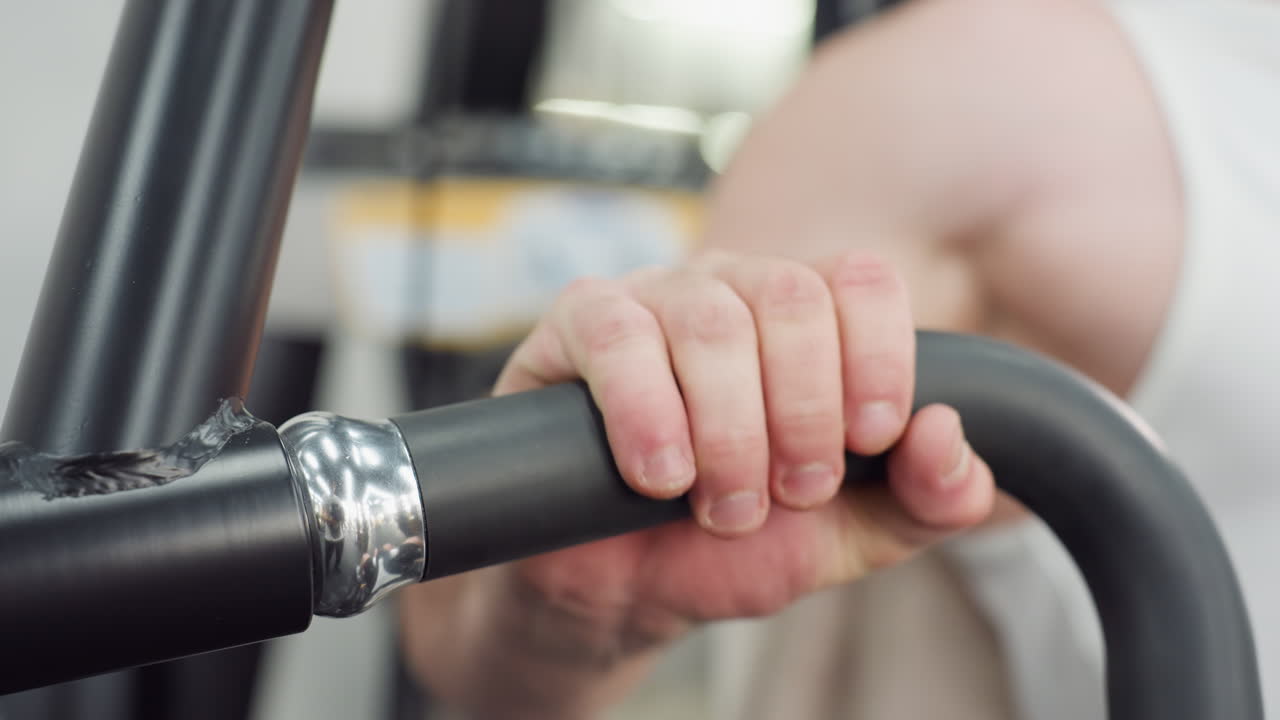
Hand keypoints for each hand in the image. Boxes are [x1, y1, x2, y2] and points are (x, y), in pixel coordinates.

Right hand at [490, 249, 994, 641]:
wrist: (624, 589)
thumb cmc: (730, 545)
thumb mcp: (849, 535)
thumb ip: (927, 499)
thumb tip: (947, 430)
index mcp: (804, 318)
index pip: (862, 280)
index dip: (878, 360)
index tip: (865, 445)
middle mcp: (731, 287)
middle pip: (791, 298)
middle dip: (802, 416)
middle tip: (787, 495)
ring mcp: (652, 297)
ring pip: (709, 322)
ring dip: (728, 434)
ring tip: (720, 508)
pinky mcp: (580, 323)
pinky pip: (619, 336)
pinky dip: (649, 415)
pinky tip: (657, 475)